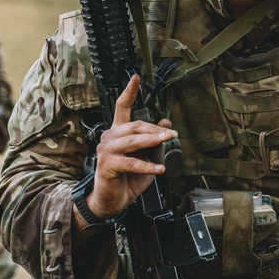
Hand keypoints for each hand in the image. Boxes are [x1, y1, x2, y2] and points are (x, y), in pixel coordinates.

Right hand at [81, 75, 176, 223]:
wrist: (111, 201)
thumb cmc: (126, 180)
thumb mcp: (145, 158)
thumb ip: (154, 141)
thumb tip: (167, 124)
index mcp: (117, 133)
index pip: (122, 107)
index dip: (129, 92)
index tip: (136, 78)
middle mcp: (109, 137)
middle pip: (134, 125)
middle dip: (155, 128)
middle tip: (171, 133)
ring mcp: (106, 150)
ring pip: (132, 140)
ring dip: (152, 140)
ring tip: (167, 141)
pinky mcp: (107, 164)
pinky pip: (131, 162)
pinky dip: (147, 165)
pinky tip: (159, 169)